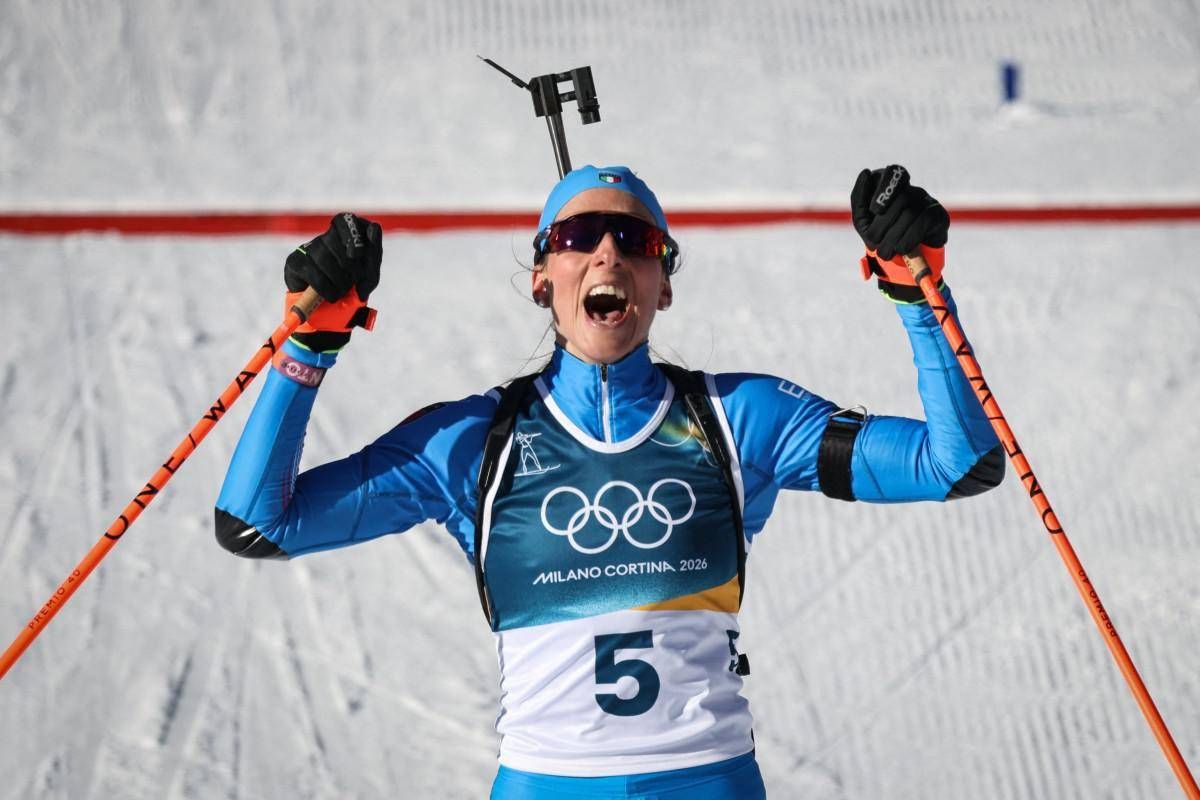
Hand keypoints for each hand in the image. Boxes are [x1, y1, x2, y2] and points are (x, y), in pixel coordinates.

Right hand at [285, 212, 381, 301]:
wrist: (333, 311)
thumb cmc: (353, 288)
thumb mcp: (370, 274)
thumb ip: (374, 252)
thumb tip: (373, 226)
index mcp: (345, 235)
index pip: (346, 219)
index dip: (351, 235)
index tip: (357, 254)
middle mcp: (325, 238)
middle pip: (335, 241)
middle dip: (349, 267)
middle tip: (353, 282)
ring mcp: (307, 248)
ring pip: (323, 257)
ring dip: (338, 281)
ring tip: (342, 292)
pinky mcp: (294, 262)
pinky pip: (312, 272)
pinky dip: (326, 288)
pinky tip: (330, 295)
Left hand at [850, 166, 948, 298]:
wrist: (903, 260)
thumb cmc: (880, 235)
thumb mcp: (863, 220)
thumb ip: (859, 199)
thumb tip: (866, 173)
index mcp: (892, 187)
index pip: (894, 172)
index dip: (885, 188)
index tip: (875, 210)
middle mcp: (912, 190)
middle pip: (901, 198)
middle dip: (883, 225)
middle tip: (873, 242)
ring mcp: (927, 202)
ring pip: (910, 213)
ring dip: (893, 237)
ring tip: (885, 252)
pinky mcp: (939, 216)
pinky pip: (923, 223)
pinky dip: (907, 240)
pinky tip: (901, 249)